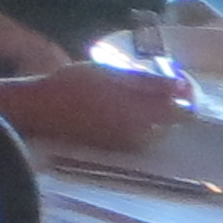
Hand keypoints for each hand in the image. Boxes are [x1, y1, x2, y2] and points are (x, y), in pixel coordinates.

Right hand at [9, 59, 191, 151]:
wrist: (38, 110)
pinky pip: (141, 139)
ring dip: (157, 117)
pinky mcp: (117, 149)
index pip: (181, 110)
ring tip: (141, 102)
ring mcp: (129, 144)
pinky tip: (125, 115)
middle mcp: (141, 133)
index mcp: (141, 112)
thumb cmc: (71, 84)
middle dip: (170, 106)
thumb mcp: (108, 73)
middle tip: (160, 90)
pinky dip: (142, 127)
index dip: (184, 96)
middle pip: (172, 123)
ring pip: (158, 132)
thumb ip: (146, 81)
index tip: (180, 83)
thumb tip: (180, 85)